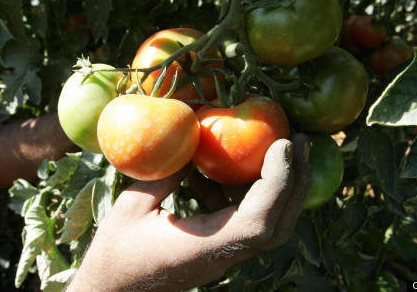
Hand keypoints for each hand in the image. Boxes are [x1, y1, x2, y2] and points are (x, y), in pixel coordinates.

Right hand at [66, 134, 310, 290]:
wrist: (113, 291)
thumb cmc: (115, 253)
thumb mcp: (133, 205)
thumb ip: (166, 173)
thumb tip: (194, 140)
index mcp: (204, 247)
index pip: (258, 220)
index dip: (278, 181)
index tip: (284, 144)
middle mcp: (223, 255)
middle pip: (278, 224)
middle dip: (296, 181)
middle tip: (302, 141)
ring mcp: (223, 256)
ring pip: (270, 226)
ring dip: (282, 188)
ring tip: (282, 149)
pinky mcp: (218, 251)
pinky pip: (248, 223)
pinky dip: (252, 195)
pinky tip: (231, 172)